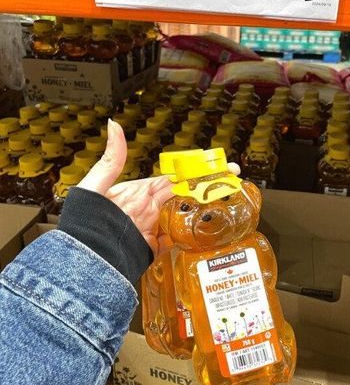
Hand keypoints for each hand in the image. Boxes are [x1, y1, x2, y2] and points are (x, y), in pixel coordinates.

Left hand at [77, 119, 239, 256]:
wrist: (83, 257)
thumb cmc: (85, 221)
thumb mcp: (96, 185)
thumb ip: (112, 158)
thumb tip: (114, 126)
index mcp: (139, 192)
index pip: (174, 177)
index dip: (195, 170)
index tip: (216, 164)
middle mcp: (148, 209)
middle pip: (185, 195)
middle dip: (209, 187)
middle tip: (232, 180)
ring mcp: (152, 228)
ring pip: (184, 216)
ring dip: (202, 211)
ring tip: (225, 203)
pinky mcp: (152, 248)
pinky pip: (174, 241)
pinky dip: (186, 237)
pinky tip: (201, 231)